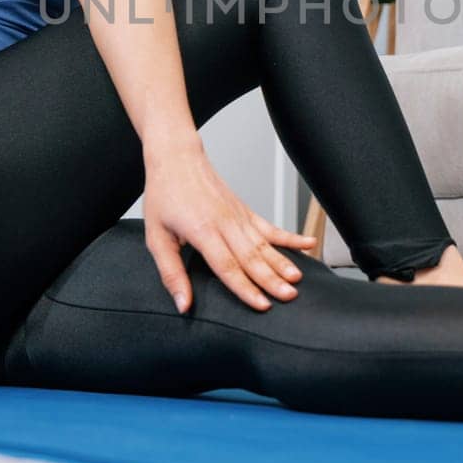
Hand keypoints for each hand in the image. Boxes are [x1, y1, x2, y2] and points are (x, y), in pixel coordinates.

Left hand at [142, 139, 317, 313]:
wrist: (176, 158)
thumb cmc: (164, 194)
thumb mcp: (156, 237)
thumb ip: (171, 273)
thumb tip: (182, 303)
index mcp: (203, 230)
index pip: (227, 265)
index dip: (245, 288)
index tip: (261, 304)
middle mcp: (225, 223)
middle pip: (252, 256)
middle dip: (272, 279)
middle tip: (289, 296)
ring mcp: (238, 215)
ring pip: (264, 243)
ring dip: (282, 262)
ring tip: (297, 279)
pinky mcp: (245, 211)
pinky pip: (270, 227)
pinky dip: (290, 237)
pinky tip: (307, 244)